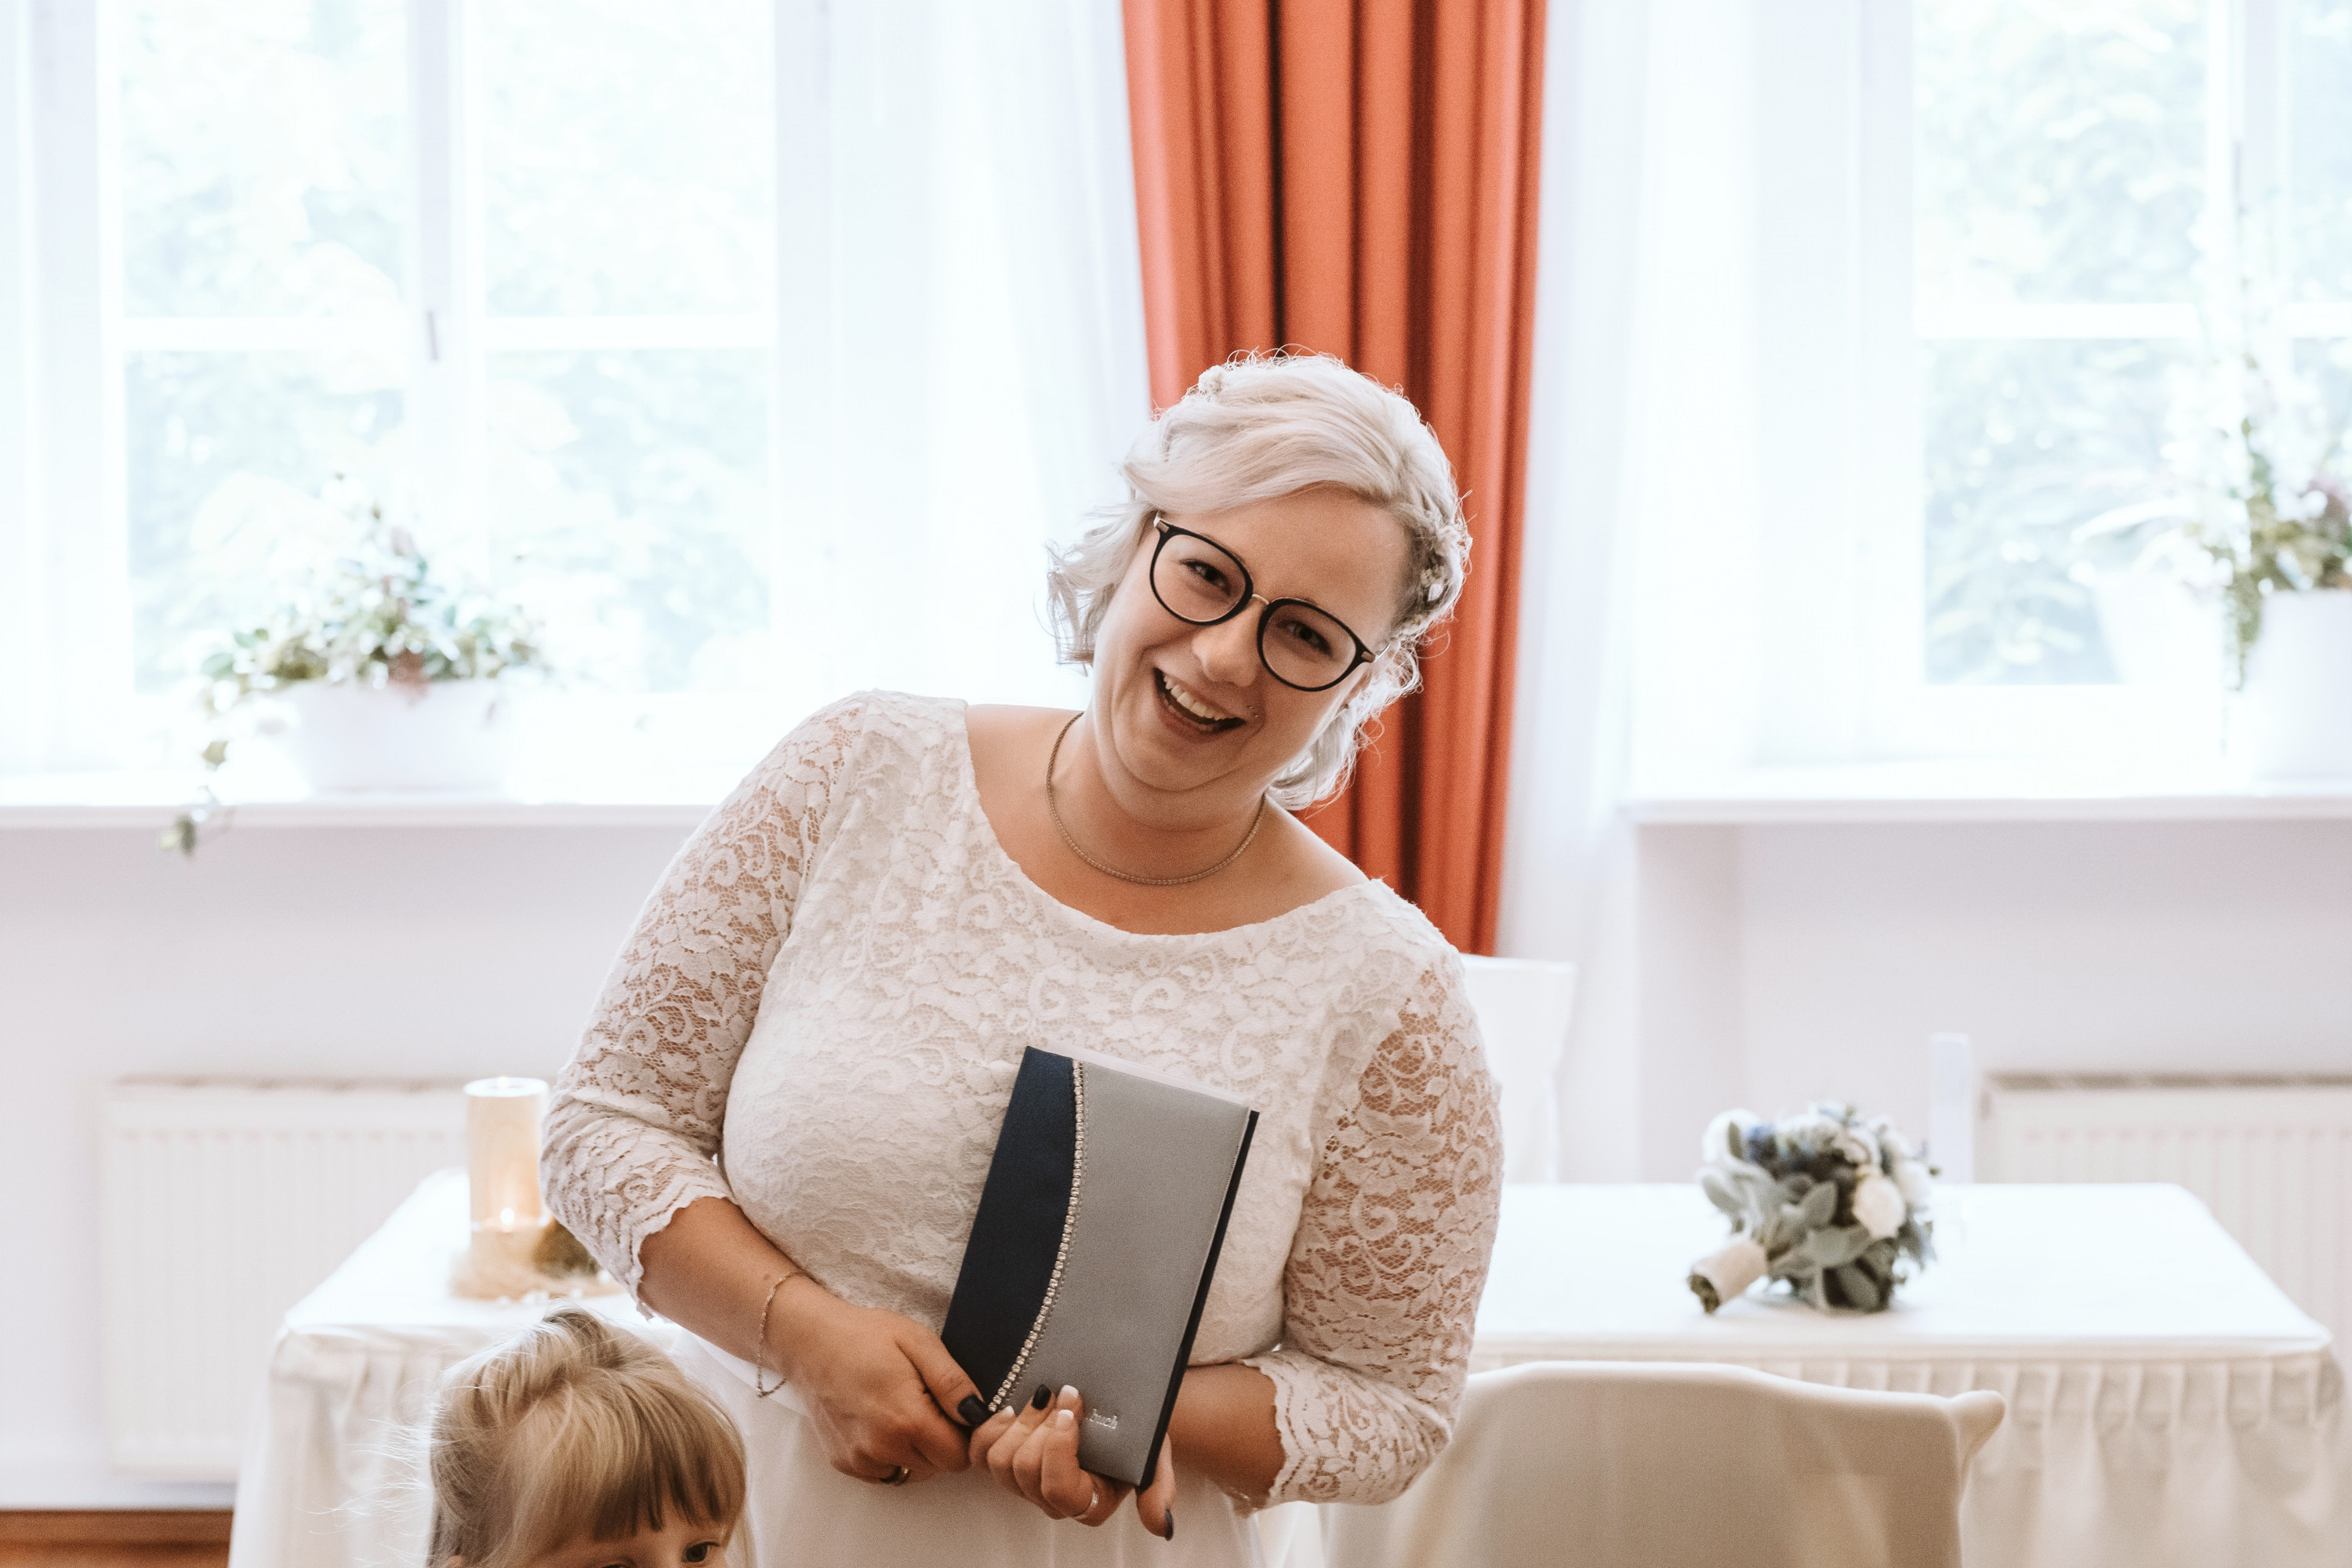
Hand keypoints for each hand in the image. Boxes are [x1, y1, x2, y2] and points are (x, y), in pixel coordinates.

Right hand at [765, 1278, 981, 1485]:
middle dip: (943, 1440)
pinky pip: (887, 1471)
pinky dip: (893, 1454)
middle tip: (927, 1401)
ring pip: (913, 1471)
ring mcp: (860, 1460)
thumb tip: (981, 1414)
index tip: (955, 1409)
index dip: (966, 1434)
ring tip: (902, 1408)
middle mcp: (882, 1449)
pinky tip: (883, 1420)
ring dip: (918, 1449)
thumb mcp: (920, 1342)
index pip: (959, 1457)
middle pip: (938, 1466)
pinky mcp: (845, 1463)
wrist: (809, 1342)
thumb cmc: (866, 1335)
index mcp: (906, 1420)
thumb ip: (953, 1382)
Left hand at [968, 1384, 1177, 1537]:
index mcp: (1088, 1503)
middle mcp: (1051, 1498)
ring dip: (1020, 1422)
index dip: (1058, 1448)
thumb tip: (1160, 1526)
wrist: (1117, 1403)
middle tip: (1061, 1391)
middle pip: (1025, 1471)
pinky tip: (1011, 1407)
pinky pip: (979, 1453)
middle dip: (1041, 1425)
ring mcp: (1024, 1480)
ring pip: (1000, 1462)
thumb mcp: (1155, 1453)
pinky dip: (990, 1427)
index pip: (1059, 1491)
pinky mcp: (1003, 1457)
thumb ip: (1158, 1489)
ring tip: (1042, 1395)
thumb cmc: (1135, 1430)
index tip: (1072, 1408)